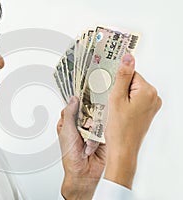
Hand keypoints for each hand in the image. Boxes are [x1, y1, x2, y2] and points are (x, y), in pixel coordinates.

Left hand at [57, 96, 105, 199]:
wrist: (83, 173)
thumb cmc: (70, 156)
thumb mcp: (66, 131)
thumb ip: (69, 113)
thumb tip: (73, 99)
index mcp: (69, 123)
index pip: (74, 106)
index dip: (79, 100)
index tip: (83, 92)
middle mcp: (81, 125)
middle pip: (88, 110)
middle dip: (87, 116)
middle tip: (85, 123)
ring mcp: (92, 130)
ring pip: (97, 117)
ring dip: (92, 128)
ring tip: (86, 140)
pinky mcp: (102, 135)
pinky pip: (104, 127)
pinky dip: (99, 135)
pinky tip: (92, 145)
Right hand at [104, 54, 161, 188]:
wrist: (123, 150)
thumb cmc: (119, 129)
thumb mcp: (116, 98)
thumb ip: (123, 76)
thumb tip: (128, 57)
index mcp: (148, 91)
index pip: (130, 73)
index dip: (117, 82)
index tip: (110, 89)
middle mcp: (153, 97)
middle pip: (132, 82)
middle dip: (119, 90)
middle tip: (111, 103)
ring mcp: (151, 106)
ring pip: (132, 92)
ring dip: (121, 98)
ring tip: (114, 110)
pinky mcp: (147, 113)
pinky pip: (134, 102)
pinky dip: (125, 105)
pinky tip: (118, 114)